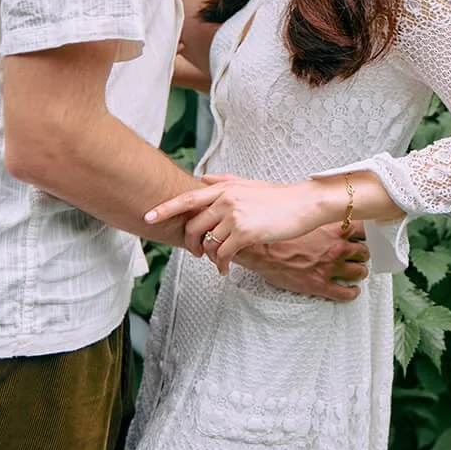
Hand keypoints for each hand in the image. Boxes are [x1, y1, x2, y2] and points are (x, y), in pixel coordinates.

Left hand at [144, 173, 335, 269]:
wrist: (303, 204)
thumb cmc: (278, 196)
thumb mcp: (249, 183)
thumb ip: (223, 180)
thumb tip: (201, 179)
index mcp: (224, 188)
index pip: (187, 198)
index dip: (164, 209)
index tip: (147, 217)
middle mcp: (225, 200)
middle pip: (193, 226)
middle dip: (190, 243)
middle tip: (195, 253)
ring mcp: (234, 216)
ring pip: (207, 243)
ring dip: (208, 256)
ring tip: (216, 262)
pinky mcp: (244, 233)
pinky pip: (222, 254)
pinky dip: (220, 265)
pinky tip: (223, 270)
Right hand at [237, 221, 370, 301]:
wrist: (261, 250)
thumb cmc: (279, 232)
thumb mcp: (306, 218)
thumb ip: (321, 217)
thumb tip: (326, 211)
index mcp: (334, 228)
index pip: (363, 229)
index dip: (363, 234)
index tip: (362, 236)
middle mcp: (337, 247)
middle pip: (364, 251)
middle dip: (362, 254)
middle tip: (357, 256)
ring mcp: (330, 267)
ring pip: (360, 271)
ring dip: (359, 272)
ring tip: (356, 272)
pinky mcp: (321, 285)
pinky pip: (345, 293)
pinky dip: (352, 293)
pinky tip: (352, 291)